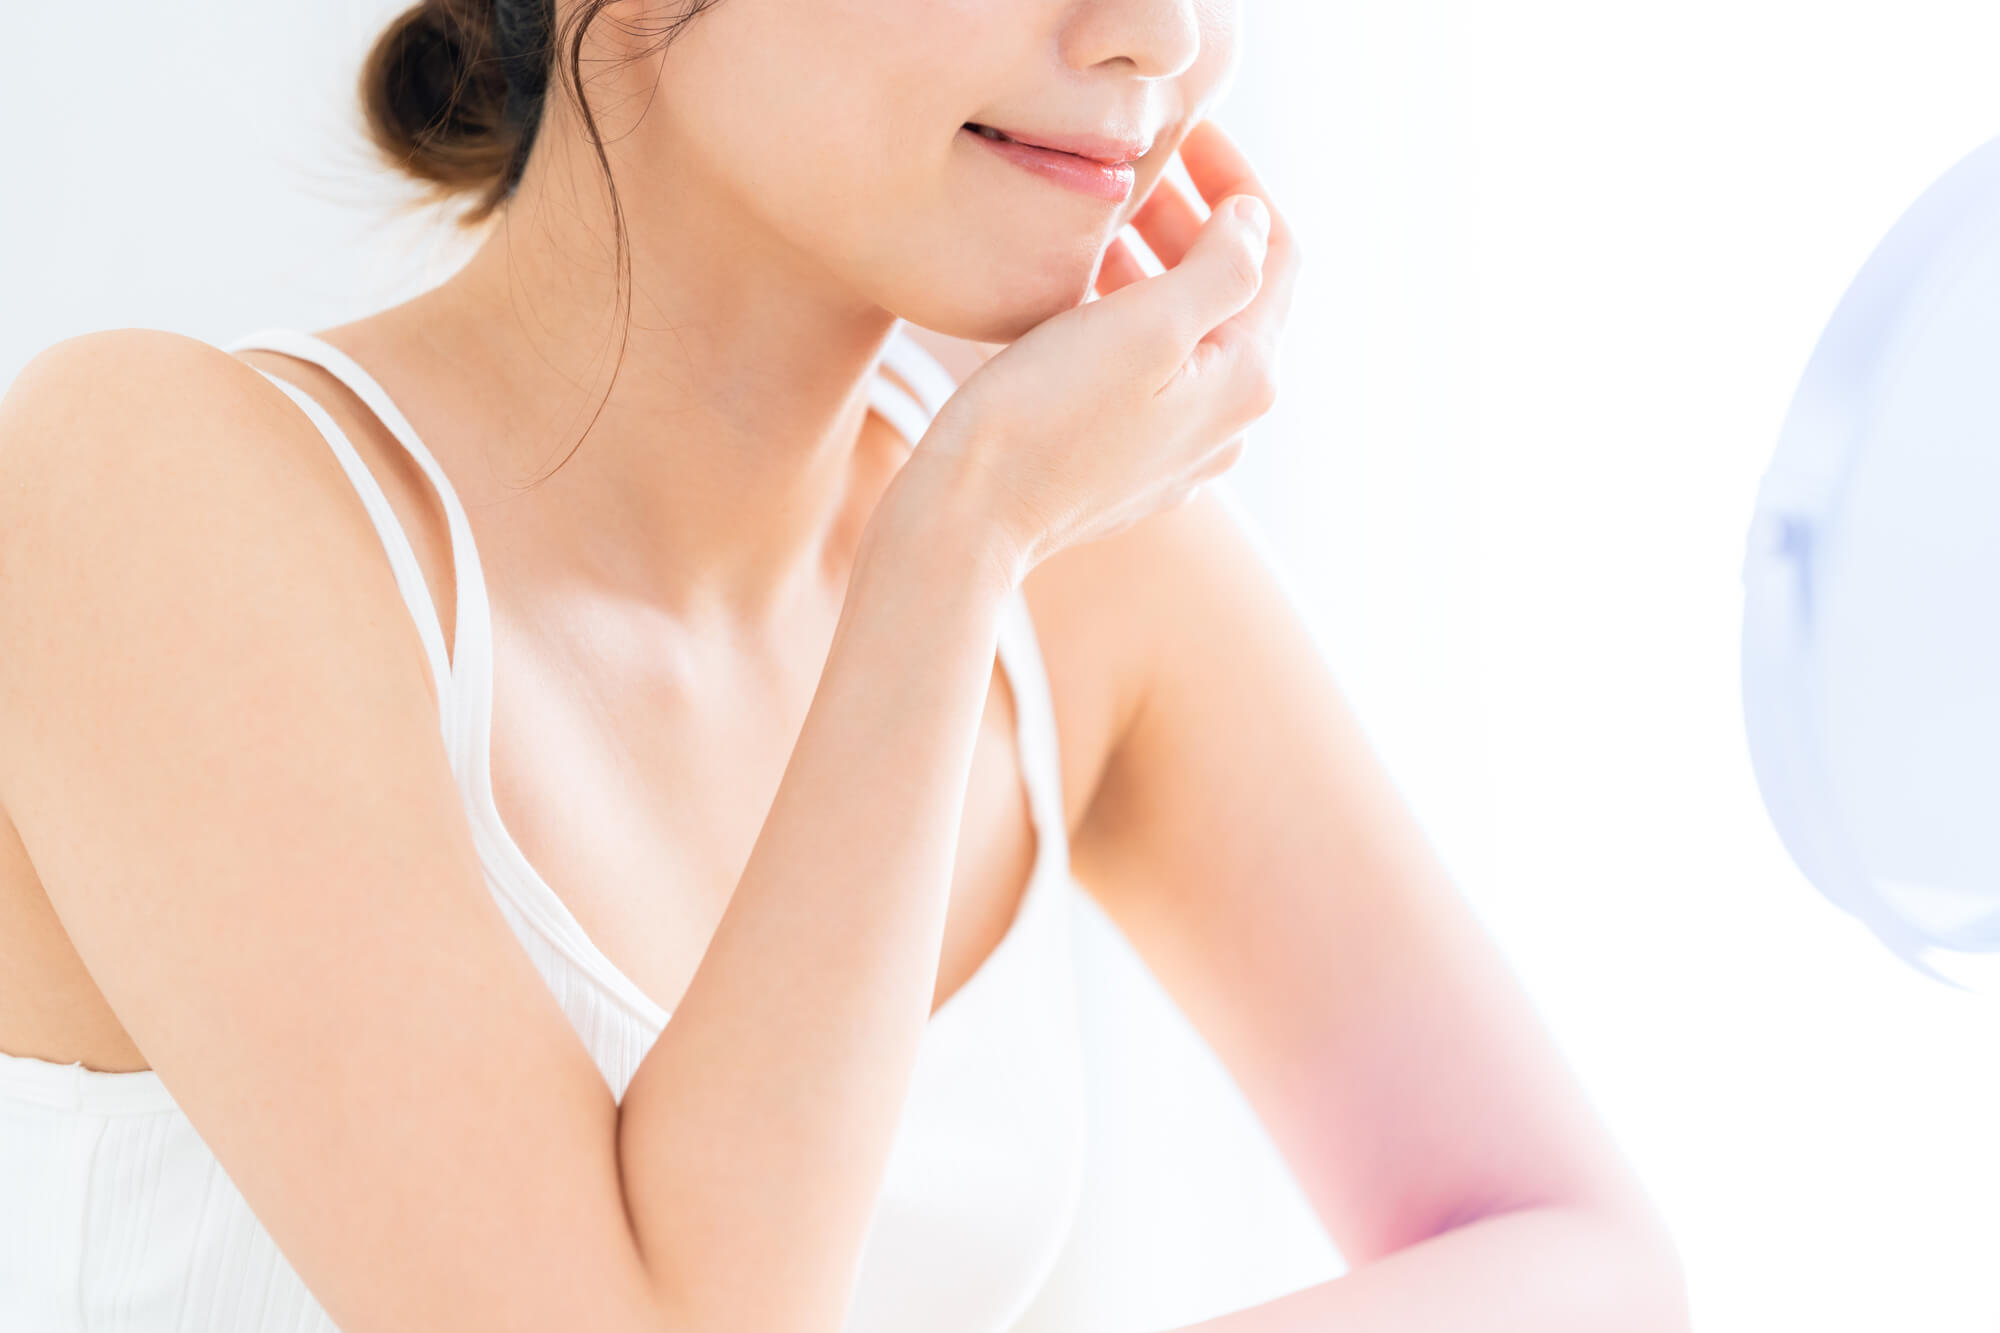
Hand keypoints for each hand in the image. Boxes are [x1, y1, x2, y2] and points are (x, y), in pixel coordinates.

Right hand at [908, 118, 1301, 583]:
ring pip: (1184, 333)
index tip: (1189, 128)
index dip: (1239, 179)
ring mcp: (1175, 450)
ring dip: (1151, 267)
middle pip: (1231, 293)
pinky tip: (1071, 297)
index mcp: (1245, 380)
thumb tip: (1250, 219)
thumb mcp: (1144, 325)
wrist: (967, 521)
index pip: (1277, 252)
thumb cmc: (1045, 419)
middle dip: (1190, 220)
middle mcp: (1224, 423)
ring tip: (1093, 224)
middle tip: (1131, 168)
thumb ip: (1218, 265)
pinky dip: (1123, 320)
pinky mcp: (1124, 466)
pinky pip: (1144, 373)